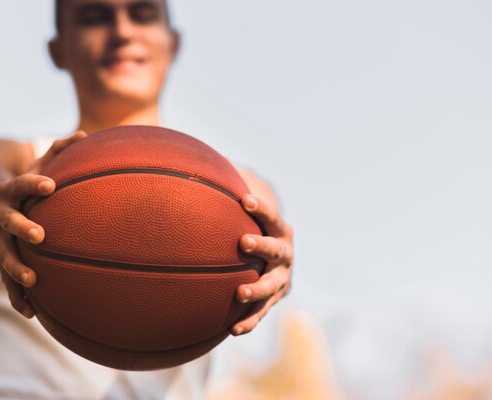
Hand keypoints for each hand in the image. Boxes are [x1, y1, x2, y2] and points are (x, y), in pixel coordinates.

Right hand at [0, 131, 86, 317]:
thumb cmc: (26, 190)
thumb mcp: (37, 169)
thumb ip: (59, 152)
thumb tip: (86, 134)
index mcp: (11, 192)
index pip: (20, 185)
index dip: (34, 184)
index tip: (52, 186)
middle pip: (7, 222)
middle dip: (22, 227)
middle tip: (40, 236)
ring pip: (3, 255)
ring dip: (16, 269)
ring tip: (33, 281)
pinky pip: (7, 281)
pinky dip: (17, 296)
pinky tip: (32, 312)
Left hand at [231, 194, 293, 335]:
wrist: (277, 263)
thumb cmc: (255, 230)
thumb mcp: (250, 213)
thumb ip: (233, 191)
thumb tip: (206, 162)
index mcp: (280, 230)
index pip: (272, 217)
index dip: (261, 209)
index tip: (245, 200)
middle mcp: (285, 254)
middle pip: (276, 250)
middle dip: (261, 246)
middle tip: (242, 242)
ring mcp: (282, 279)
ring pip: (272, 285)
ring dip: (257, 289)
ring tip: (238, 293)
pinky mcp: (274, 300)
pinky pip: (262, 311)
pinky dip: (250, 320)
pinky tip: (233, 330)